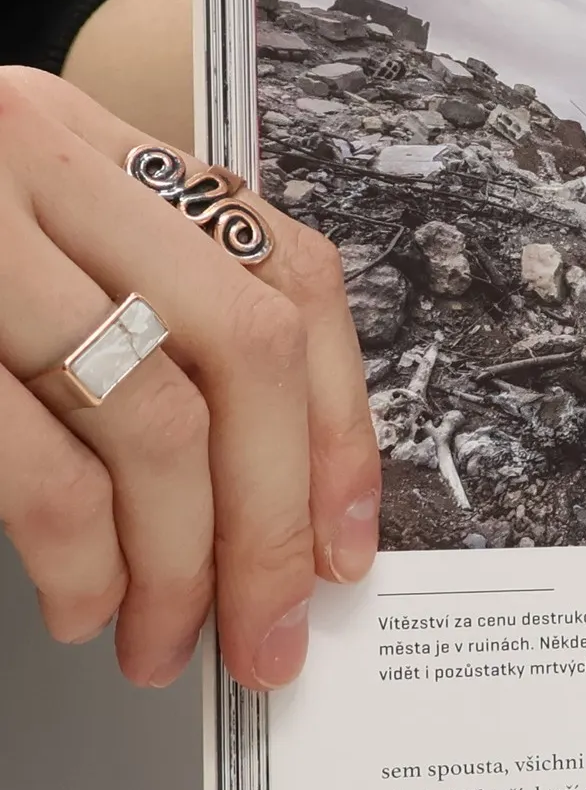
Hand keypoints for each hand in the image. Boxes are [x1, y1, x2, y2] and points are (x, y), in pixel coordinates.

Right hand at [0, 67, 378, 689]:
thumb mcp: (24, 245)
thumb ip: (137, 317)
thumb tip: (274, 500)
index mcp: (96, 147)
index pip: (289, 279)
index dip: (339, 426)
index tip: (349, 543)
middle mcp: (40, 160)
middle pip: (244, 356)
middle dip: (275, 523)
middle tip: (273, 634)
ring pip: (153, 419)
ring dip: (182, 565)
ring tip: (166, 642)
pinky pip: (41, 462)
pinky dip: (80, 561)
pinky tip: (80, 608)